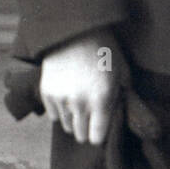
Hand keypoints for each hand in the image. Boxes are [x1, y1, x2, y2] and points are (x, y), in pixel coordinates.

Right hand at [40, 28, 127, 144]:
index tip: (100, 129)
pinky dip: (60, 110)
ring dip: (73, 119)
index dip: (99, 136)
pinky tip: (67, 96)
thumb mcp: (122, 71)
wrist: (75, 29)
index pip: (97, 138)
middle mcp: (80, 103)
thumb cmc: (104, 49)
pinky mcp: (46, 92)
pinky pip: (53, 115)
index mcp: (102, 99)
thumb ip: (123, 96)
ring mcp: (61, 99)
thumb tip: (120, 115)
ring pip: (66, 126)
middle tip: (90, 116)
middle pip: (80, 136)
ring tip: (79, 103)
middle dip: (86, 129)